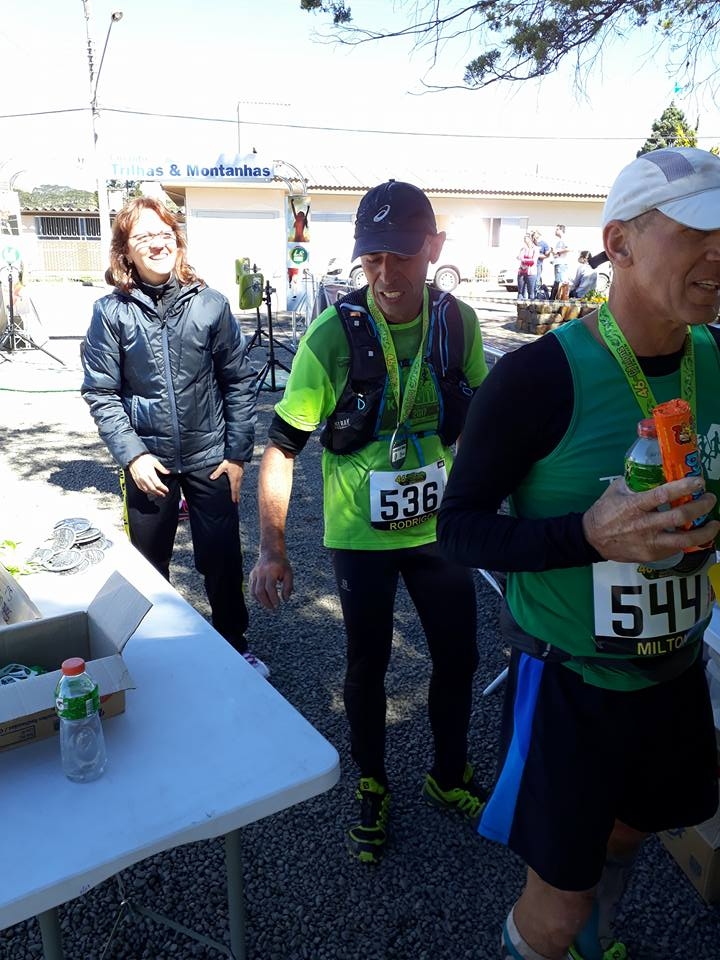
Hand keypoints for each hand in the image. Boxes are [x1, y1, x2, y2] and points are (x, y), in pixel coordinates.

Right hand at [128, 453, 169, 497]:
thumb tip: (168, 472)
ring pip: (146, 489)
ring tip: (157, 494)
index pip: (158, 484)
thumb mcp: (155, 461)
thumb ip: (161, 468)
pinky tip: (149, 492)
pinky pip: (141, 488)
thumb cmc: (144, 458)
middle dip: (159, 493)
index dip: (163, 488)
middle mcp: (144, 478)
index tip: (166, 490)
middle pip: (152, 488)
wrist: (133, 457)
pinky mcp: (136, 480)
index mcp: (150, 473)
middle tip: (163, 495)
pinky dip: (146, 491)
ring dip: (153, 493)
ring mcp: (139, 479)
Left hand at [209, 459, 243, 502]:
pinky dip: (239, 486)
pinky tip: (237, 486)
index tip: (234, 501)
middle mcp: (238, 479)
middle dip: (237, 496)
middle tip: (237, 501)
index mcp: (233, 478)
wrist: (237, 455)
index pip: (234, 489)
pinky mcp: (241, 473)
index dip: (234, 496)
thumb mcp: (222, 467)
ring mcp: (240, 476)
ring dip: (238, 492)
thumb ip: (217, 473)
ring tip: (238, 496)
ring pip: (239, 486)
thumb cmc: (230, 461)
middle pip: (237, 489)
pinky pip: (240, 482)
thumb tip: (211, 478)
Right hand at [249, 552, 293, 609]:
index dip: (273, 598)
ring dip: (261, 601)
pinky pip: (251, 589)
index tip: (278, 605)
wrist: (271, 552)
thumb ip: (288, 587)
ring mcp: (255, 574)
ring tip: (268, 605)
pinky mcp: (252, 575)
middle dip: (266, 602)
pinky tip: (263, 600)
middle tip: (273, 608)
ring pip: (254, 591)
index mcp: (271, 571)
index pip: (270, 588)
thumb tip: (285, 600)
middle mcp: (261, 572)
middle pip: (260, 591)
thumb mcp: (289, 573)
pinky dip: (256, 596)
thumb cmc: (282, 564)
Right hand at [582, 476, 718, 562]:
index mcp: (634, 506)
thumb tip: (655, 471)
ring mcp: (649, 543)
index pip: (663, 495)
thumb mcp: (616, 490)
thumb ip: (635, 482)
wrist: (591, 539)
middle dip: (701, 507)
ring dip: (705, 532)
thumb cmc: (604, 512)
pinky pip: (676, 549)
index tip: (699, 482)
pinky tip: (695, 535)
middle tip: (709, 499)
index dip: (684, 487)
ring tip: (713, 524)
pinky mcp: (651, 555)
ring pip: (684, 539)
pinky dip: (688, 541)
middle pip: (680, 517)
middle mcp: (644, 525)